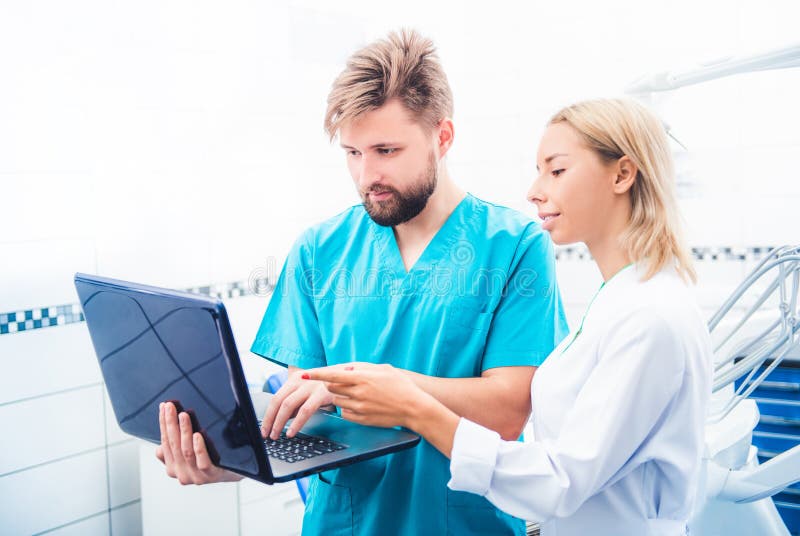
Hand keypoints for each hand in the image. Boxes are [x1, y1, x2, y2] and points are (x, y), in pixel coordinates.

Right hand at [155, 402, 241, 484]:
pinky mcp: (211, 475)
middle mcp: (182, 474)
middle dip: (171, 423)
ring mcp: (197, 476)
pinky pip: (203, 462)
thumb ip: (175, 450)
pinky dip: (199, 447)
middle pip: (173, 445)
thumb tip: (158, 448)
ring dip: (184, 431)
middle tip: (170, 407)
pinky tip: (198, 434)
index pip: (165, 442)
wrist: (232, 473)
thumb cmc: (210, 460)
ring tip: (184, 415)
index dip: (164, 424)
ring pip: (187, 451)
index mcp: (173, 468)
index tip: (164, 407)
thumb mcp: (189, 454)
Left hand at [261, 367, 334, 438]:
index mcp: (295, 379)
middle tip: (267, 435)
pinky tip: (292, 432)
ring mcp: (310, 386)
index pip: (275, 398)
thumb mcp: (309, 391)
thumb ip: (296, 402)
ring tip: (276, 435)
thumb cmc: (328, 385)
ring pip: (288, 405)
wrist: (350, 376)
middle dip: (270, 420)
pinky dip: (296, 423)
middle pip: (278, 401)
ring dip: (279, 422)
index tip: (264, 428)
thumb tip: (283, 420)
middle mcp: (300, 380)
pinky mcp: (321, 393)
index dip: (268, 415)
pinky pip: (305, 410)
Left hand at [304, 362, 429, 428]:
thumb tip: (347, 369)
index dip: (316, 375)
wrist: (414, 408)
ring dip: (340, 396)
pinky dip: (347, 408)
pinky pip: (344, 413)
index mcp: (363, 378)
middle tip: (342, 383)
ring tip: (355, 394)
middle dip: (331, 385)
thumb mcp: (384, 369)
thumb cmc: (401, 386)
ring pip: (337, 401)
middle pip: (331, 388)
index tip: (304, 374)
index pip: (332, 375)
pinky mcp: (362, 419)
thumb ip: (364, 368)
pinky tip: (359, 405)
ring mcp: (359, 407)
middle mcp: (358, 392)